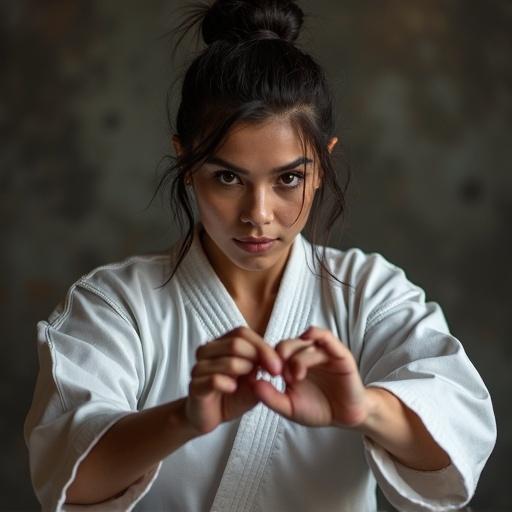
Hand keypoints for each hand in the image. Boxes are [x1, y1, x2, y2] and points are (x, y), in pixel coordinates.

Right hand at [185, 326, 281, 433]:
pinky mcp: (195, 386)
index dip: (262, 346)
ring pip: (228, 362)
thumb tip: (276, 356)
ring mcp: (199, 367)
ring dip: (246, 372)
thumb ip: (262, 364)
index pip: (242, 333)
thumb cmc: (233, 395)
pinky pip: (214, 380)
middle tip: (272, 374)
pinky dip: (229, 384)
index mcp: (221, 344)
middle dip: (259, 358)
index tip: (277, 365)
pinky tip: (232, 389)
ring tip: (250, 382)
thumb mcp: (254, 378)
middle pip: (236, 343)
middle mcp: (208, 351)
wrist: (211, 417)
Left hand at [253, 326, 369, 427]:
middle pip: (286, 344)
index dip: (265, 360)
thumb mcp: (289, 407)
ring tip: (295, 377)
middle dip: (279, 356)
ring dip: (296, 357)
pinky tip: (308, 338)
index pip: (274, 352)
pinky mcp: (339, 354)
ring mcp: (322, 352)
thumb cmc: (317, 409)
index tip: (262, 375)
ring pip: (304, 343)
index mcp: (291, 364)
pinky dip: (317, 334)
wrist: (344, 418)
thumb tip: (251, 383)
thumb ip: (270, 397)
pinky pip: (326, 337)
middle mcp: (305, 355)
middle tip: (278, 375)